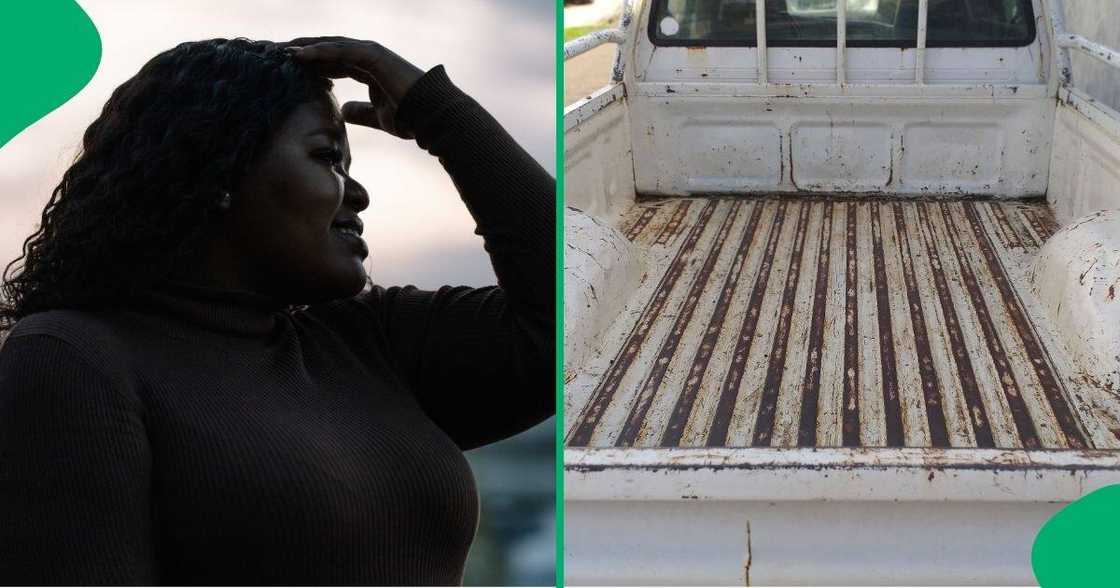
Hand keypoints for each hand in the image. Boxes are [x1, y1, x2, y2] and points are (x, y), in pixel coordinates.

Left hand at [283, 36, 424, 138]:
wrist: (429, 117)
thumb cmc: (408, 118)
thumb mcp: (377, 117)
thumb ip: (360, 112)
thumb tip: (344, 111)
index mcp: (367, 69)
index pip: (332, 62)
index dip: (310, 65)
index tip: (287, 70)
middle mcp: (367, 56)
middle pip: (327, 50)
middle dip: (302, 52)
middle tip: (276, 56)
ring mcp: (371, 53)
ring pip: (330, 46)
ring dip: (305, 48)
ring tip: (281, 52)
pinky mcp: (373, 55)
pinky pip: (341, 50)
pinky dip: (320, 50)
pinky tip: (300, 55)